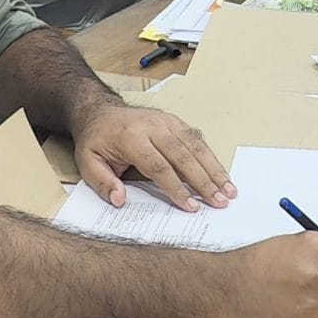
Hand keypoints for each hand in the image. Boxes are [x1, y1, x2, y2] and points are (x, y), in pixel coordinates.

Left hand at [72, 102, 232, 210]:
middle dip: (204, 181)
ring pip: (195, 146)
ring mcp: (167, 122)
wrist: (101, 112)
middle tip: (219, 201)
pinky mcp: (175, 122)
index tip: (190, 206)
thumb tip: (120, 200)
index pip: (158, 166)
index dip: (176, 187)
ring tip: (229, 190)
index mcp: (131, 137)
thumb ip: (102, 182)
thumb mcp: (87, 163)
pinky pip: (197, 139)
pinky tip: (222, 174)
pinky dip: (211, 157)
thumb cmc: (97, 141)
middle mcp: (153, 127)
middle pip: (183, 155)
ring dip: (214, 169)